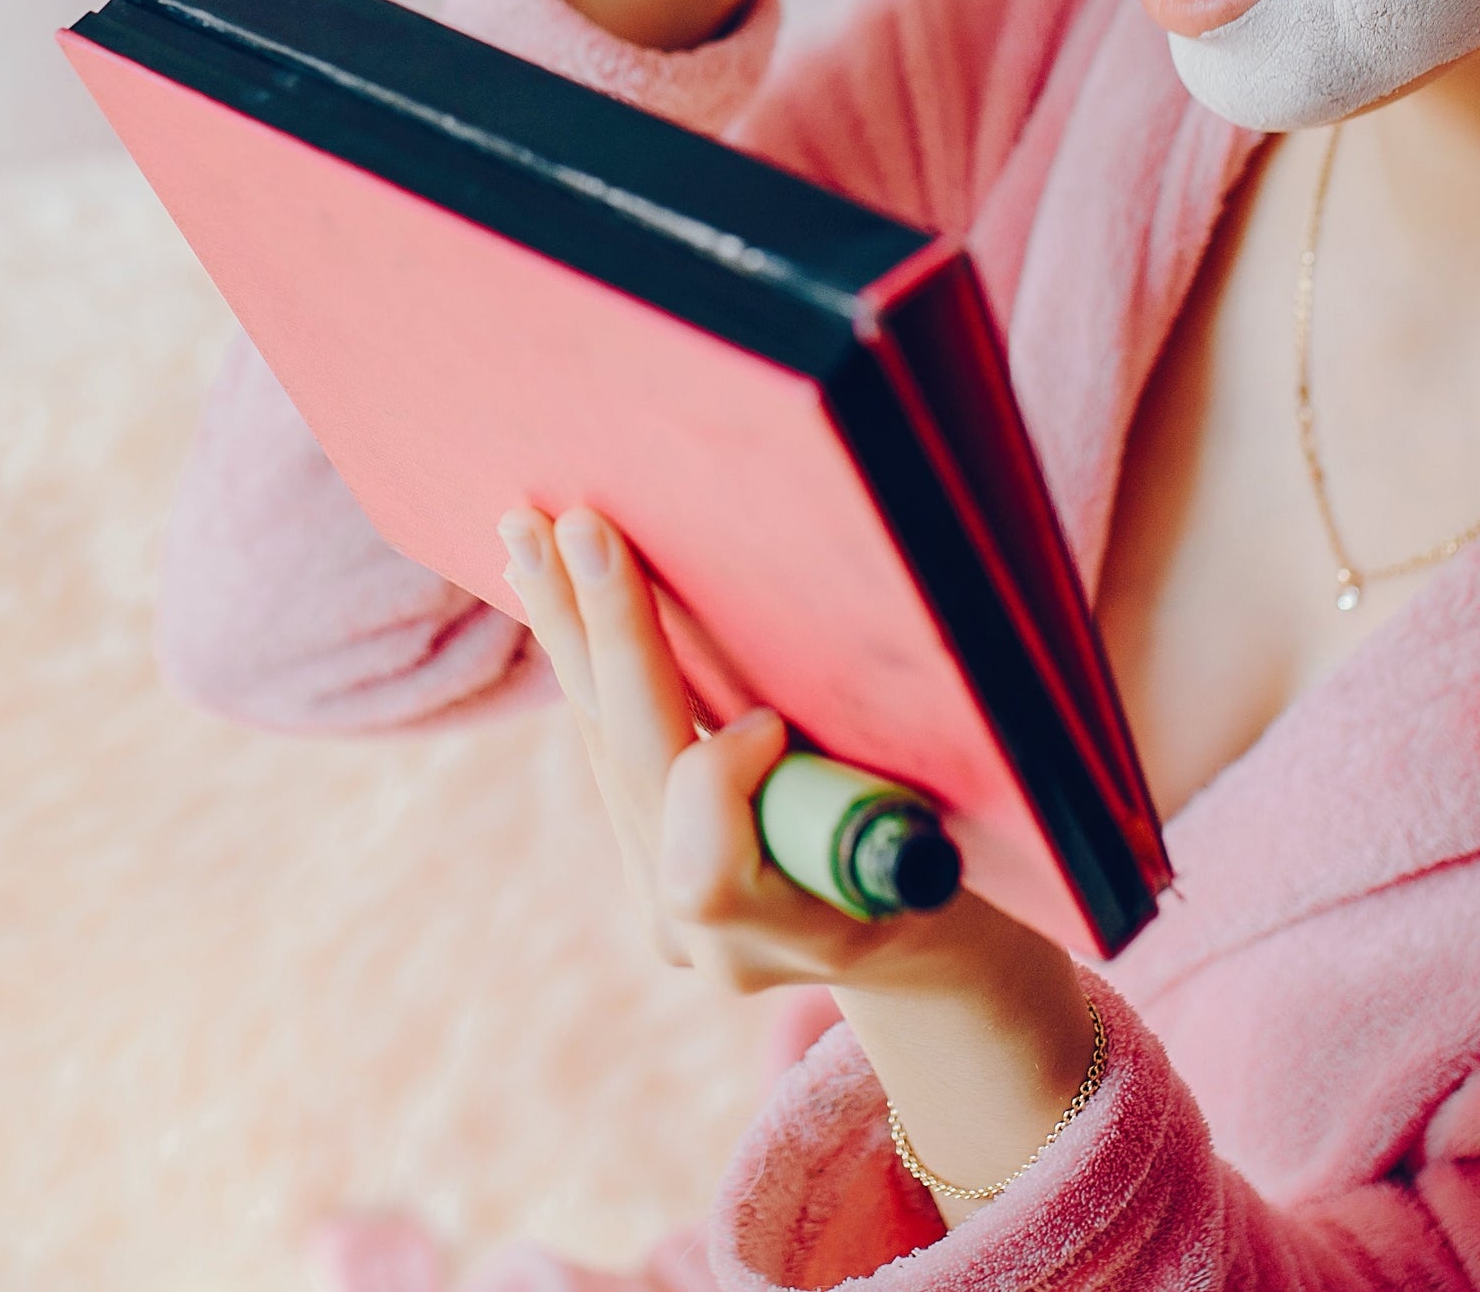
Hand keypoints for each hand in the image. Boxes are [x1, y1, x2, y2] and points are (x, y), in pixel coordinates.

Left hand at [500, 504, 1101, 1217]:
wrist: (918, 952)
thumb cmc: (954, 874)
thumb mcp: (936, 843)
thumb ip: (868, 806)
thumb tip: (785, 722)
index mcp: (797, 939)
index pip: (705, 870)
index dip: (722, 782)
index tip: (771, 723)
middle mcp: (706, 940)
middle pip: (637, 776)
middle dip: (608, 642)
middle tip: (576, 528)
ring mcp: (661, 909)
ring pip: (608, 752)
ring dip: (571, 632)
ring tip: (525, 533)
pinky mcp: (643, 866)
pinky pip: (610, 749)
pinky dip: (586, 662)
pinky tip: (546, 583)